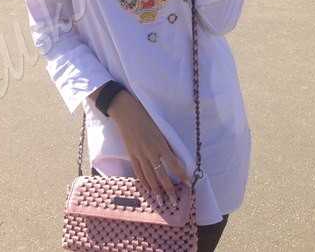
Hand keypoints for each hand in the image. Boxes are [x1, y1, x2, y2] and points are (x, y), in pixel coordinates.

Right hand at [108, 90, 191, 204]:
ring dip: (156, 191)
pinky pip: (138, 172)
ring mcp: (139, 154)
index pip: (174, 164)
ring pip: (149, 177)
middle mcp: (150, 152)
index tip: (188, 184)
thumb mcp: (160, 129)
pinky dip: (143, 182)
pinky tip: (148, 189)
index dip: (182, 175)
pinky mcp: (131, 154)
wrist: (126, 112)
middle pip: (161, 175)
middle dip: (169, 190)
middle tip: (174, 202)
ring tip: (161, 202)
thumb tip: (174, 158)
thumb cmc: (146, 117)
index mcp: (160, 144)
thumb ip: (166, 144)